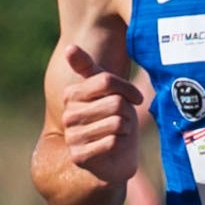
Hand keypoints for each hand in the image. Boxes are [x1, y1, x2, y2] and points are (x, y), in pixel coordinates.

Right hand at [40, 39, 140, 193]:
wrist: (115, 158)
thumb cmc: (116, 119)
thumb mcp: (108, 92)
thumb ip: (89, 69)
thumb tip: (69, 47)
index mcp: (72, 94)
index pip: (106, 81)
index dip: (128, 89)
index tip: (136, 98)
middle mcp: (68, 114)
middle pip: (115, 102)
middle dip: (128, 112)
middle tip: (124, 121)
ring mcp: (71, 136)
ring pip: (116, 122)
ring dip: (126, 129)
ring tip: (119, 133)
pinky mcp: (79, 156)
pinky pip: (112, 142)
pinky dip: (122, 144)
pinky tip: (116, 146)